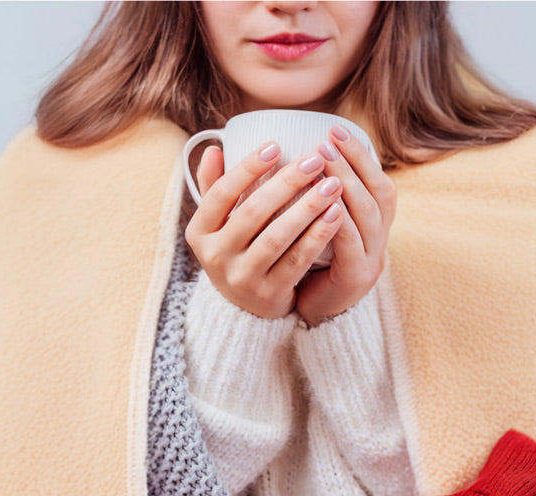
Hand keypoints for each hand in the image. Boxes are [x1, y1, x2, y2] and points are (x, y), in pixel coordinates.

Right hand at [184, 143, 345, 318]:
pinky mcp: (268, 294)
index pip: (221, 193)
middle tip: (315, 159)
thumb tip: (213, 149)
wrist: (245, 309)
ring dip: (307, 208)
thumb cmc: (236, 251)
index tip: (276, 146)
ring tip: (332, 185)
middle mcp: (216, 256)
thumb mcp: (217, 224)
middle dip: (286, 183)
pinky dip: (316, 237)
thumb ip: (213, 188)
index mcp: (199, 232)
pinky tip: (335, 215)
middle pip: (253, 213)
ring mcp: (242, 278)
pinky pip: (296, 261)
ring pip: (277, 237)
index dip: (247, 168)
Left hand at [294, 125, 396, 327]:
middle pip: (378, 194)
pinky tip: (324, 204)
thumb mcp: (316, 229)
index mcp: (373, 227)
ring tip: (323, 163)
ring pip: (367, 216)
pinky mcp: (355, 280)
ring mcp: (371, 261)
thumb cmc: (310, 268)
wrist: (314, 317)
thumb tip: (290, 157)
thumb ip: (314, 199)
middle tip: (327, 140)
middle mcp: (379, 241)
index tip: (335, 128)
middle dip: (353, 162)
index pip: (378, 183)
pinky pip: (350, 246)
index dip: (361, 155)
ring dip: (346, 185)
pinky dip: (339, 222)